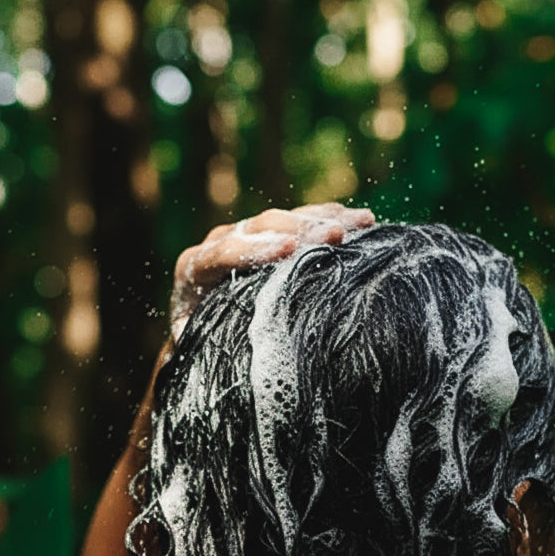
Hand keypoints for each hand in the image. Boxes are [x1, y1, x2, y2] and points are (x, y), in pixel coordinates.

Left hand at [169, 203, 374, 341]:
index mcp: (196, 267)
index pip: (225, 253)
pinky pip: (304, 218)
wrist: (202, 314)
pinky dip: (332, 218)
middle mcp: (221, 240)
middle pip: (262, 227)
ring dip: (324, 220)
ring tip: (359, 224)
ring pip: (286, 219)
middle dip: (300, 230)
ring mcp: (249, 232)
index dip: (257, 250)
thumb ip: (192, 336)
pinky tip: (363, 221)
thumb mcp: (194, 336)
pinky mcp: (273, 231)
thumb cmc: (202, 332)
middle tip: (335, 235)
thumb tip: (192, 337)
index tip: (289, 249)